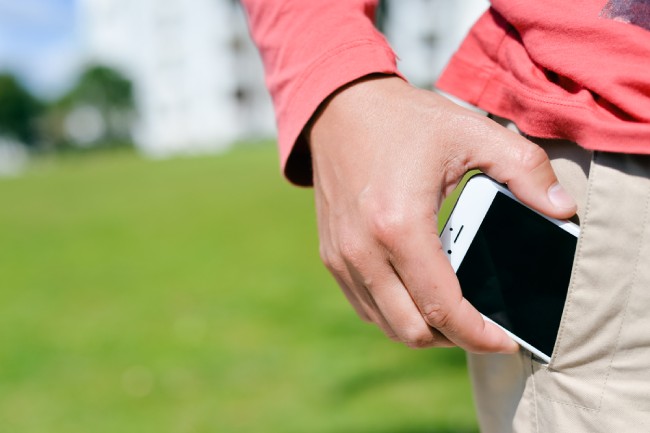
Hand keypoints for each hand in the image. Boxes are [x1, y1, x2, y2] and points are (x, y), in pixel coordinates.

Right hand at [308, 75, 575, 351]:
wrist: (340, 110)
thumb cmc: (404, 121)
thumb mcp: (472, 132)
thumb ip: (525, 168)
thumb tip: (561, 209)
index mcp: (400, 224)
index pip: (442, 306)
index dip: (478, 334)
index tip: (504, 339)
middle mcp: (364, 249)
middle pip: (412, 329)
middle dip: (453, 339)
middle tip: (482, 326)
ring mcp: (343, 256)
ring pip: (386, 324)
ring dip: (424, 329)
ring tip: (453, 312)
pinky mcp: (333, 255)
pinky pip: (366, 306)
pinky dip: (396, 312)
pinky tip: (418, 293)